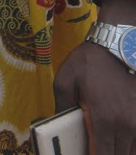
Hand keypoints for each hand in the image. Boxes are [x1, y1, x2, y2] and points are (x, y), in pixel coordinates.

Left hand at [57, 0, 135, 154]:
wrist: (118, 45)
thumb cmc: (90, 62)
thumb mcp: (65, 81)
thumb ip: (61, 108)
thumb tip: (59, 127)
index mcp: (104, 118)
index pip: (102, 154)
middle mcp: (126, 124)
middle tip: (92, 148)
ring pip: (132, 150)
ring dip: (118, 151)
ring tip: (103, 145)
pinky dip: (130, 144)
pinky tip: (118, 140)